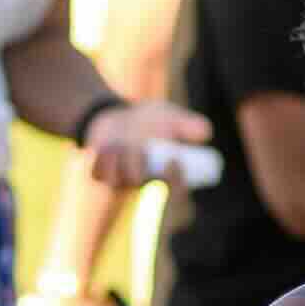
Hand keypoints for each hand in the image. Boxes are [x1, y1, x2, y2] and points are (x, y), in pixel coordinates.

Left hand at [79, 100, 214, 193]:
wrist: (118, 114)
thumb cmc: (150, 120)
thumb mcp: (171, 117)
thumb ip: (188, 124)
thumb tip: (205, 133)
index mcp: (166, 174)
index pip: (175, 191)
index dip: (176, 181)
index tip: (174, 159)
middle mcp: (144, 183)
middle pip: (145, 190)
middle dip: (143, 170)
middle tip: (141, 148)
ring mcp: (121, 181)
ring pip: (121, 182)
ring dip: (122, 162)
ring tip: (122, 142)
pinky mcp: (100, 175)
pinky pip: (99, 176)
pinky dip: (103, 162)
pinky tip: (107, 147)